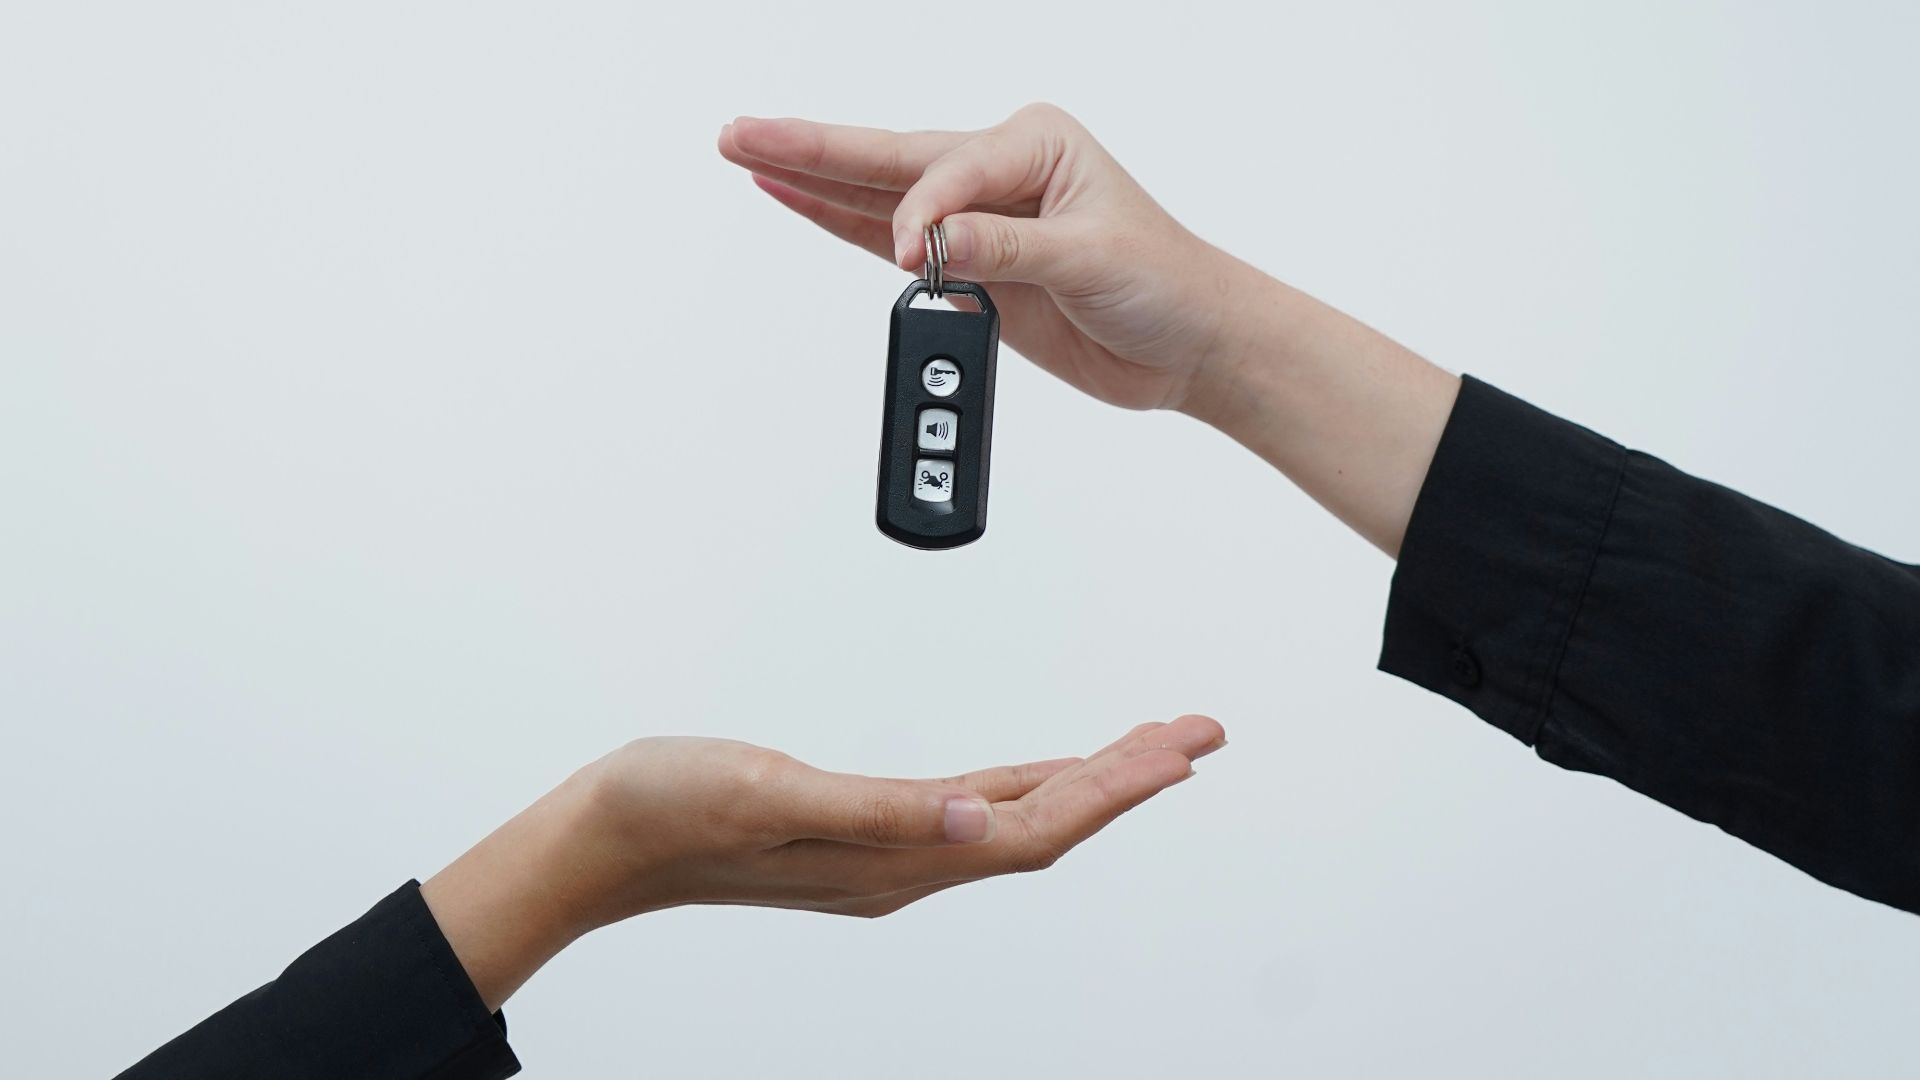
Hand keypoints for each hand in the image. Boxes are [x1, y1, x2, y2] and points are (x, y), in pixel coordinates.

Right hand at [421, 716, 1225, 1009]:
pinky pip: (972, 810)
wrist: (597, 843)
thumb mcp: (774, 795)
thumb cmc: (668, 811)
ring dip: (1086, 783)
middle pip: (1045, 824)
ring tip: (1148, 748)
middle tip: (1197, 734)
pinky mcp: (861, 834)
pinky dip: (1026, 786)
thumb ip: (885, 813)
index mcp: (894, 859)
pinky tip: (1039, 774)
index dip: (1115, 789)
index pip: (1035, 827)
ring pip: (1015, 818)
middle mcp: (904, 865)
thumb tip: (984, 821)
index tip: (1180, 750)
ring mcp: (885, 854)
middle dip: (1127, 778)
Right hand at [719, 104, 1251, 411]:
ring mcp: (977, 218)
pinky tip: (791, 199)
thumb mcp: (1093, 260)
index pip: (948, 168)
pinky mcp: (967, 268)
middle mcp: (999, 170)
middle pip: (888, 160)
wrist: (1191, 344)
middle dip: (813, 150)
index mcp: (1035, 143)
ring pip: (875, 194)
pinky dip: (837, 223)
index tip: (917, 257)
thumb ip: (1008, 248)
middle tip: (739, 135)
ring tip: (745, 154)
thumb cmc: (1167, 282)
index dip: (921, 213)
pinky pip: (885, 242)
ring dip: (811, 180)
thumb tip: (936, 241)